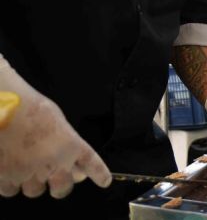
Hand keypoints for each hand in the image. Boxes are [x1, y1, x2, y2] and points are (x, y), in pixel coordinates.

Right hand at [0, 58, 110, 197]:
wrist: (4, 106)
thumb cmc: (31, 107)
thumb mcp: (58, 121)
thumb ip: (67, 142)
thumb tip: (73, 161)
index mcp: (71, 146)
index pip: (92, 166)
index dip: (99, 175)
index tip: (104, 182)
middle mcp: (54, 164)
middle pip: (62, 189)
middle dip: (60, 185)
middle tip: (55, 179)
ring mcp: (29, 173)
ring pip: (35, 191)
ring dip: (32, 183)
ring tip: (25, 167)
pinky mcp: (6, 177)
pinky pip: (11, 190)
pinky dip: (10, 184)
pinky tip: (9, 171)